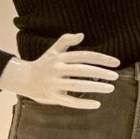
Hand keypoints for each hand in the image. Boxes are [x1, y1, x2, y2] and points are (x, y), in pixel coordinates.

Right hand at [0, 32, 119, 108]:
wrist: (23, 79)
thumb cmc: (43, 64)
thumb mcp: (53, 50)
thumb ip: (66, 40)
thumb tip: (82, 34)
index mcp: (59, 57)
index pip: (84, 56)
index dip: (101, 58)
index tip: (116, 63)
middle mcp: (56, 69)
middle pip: (82, 70)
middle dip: (100, 73)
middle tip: (116, 76)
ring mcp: (53, 84)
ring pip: (77, 85)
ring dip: (95, 87)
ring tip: (111, 88)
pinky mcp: (52, 97)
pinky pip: (69, 101)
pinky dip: (83, 103)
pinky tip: (97, 104)